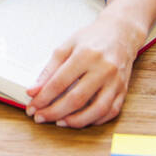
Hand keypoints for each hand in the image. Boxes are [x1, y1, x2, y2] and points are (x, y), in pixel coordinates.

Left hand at [25, 9, 145, 127]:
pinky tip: (81, 120)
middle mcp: (103, 69)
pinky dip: (95, 120)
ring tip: (60, 122)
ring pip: (96, 110)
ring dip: (75, 121)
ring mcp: (116, 81)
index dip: (43, 98)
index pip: (60, 82)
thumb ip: (49, 69)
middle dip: (54, 112)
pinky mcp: (124, 90)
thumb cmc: (93, 38)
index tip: (32, 106)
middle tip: (40, 117)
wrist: (121, 32)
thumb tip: (34, 90)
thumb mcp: (67, 46)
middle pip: (76, 99)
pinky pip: (111, 112)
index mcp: (86, 55)